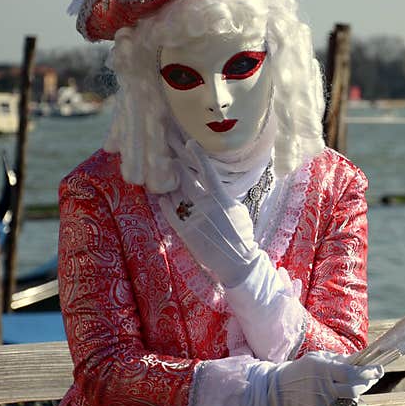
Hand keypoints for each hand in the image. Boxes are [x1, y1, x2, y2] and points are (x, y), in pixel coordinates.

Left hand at [159, 138, 256, 286]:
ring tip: (167, 179)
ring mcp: (192, 219)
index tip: (190, 143)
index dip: (198, 155)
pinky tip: (163, 198)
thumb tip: (213, 185)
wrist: (236, 262)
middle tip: (171, 159)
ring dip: (170, 186)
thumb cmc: (241, 235)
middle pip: (186, 180)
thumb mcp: (238, 211)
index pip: (207, 172)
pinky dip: (164, 204)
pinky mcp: (184, 232)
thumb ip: (225, 196)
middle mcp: (204, 206)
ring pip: (175, 195)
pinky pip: (169, 213)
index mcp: (220, 199)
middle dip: (177, 167)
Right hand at [264, 351, 383, 405]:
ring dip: (357, 393)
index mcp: (323, 370)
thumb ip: (340, 359)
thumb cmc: (302, 370)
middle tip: (372, 377)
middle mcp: (324, 388)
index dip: (369, 372)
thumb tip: (363, 359)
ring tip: (356, 386)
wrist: (278, 390)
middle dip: (368, 383)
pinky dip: (345, 403)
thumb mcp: (319, 358)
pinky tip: (340, 396)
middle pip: (355, 389)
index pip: (353, 373)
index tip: (379, 369)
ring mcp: (322, 404)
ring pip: (351, 401)